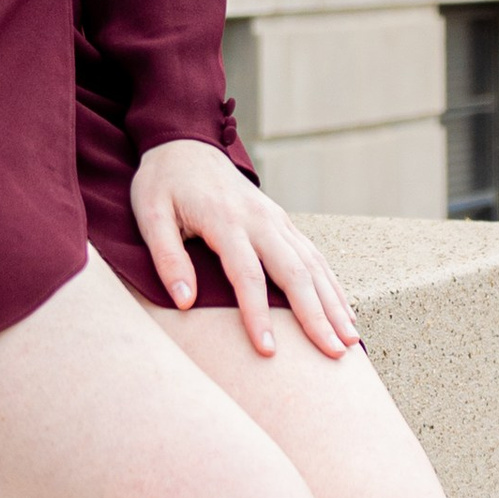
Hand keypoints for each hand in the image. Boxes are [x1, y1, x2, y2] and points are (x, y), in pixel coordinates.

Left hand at [129, 141, 359, 359]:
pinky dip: (332, 285)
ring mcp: (275, 219)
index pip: (247, 275)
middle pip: (295, 272)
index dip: (258, 315)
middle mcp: (259, 219)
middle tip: (333, 355)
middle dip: (316, 316)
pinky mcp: (282, 221)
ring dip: (333, 304)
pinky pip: (314, 256)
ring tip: (348, 342)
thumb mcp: (150, 215)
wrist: (185, 142)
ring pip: (312, 265)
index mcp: (225, 220)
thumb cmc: (162, 183)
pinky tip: (344, 312)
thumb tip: (184, 302)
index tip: (268, 352)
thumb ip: (167, 257)